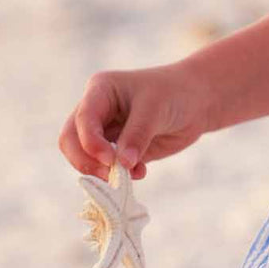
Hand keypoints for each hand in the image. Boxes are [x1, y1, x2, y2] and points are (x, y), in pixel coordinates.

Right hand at [58, 61, 212, 181]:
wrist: (198, 101)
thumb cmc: (175, 93)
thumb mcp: (156, 109)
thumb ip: (137, 135)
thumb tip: (121, 165)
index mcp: (100, 91)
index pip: (82, 119)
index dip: (90, 142)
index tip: (109, 159)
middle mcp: (97, 111)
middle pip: (71, 141)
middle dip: (86, 161)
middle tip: (108, 175)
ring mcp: (105, 132)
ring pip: (85, 158)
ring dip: (102, 171)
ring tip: (128, 176)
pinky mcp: (118, 151)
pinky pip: (107, 168)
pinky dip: (118, 176)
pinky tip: (140, 173)